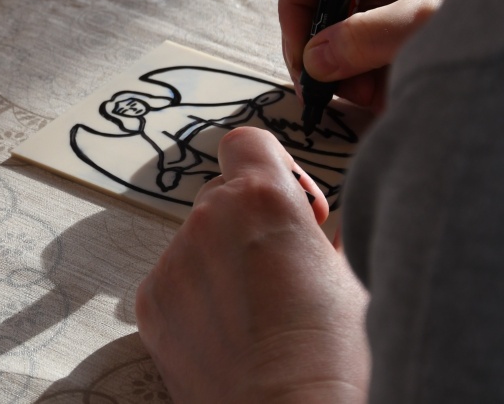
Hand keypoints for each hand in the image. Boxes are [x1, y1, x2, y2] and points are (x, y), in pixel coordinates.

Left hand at [135, 128, 368, 403]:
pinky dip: (197, 297)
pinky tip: (231, 335)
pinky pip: (175, 280)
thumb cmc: (336, 360)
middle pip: (222, 195)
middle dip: (251, 222)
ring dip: (223, 262)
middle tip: (285, 269)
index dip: (271, 166)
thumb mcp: (353, 279)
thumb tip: (313, 230)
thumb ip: (321, 236)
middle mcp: (208, 219)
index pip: (248, 143)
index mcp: (264, 200)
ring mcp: (173, 262)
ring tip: (260, 315)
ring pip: (197, 242)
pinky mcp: (150, 304)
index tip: (293, 201)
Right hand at [278, 0, 445, 110]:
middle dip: (321, 50)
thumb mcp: (428, 18)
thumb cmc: (501, 4)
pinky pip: (364, 63)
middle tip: (325, 88)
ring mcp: (389, 10)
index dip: (294, 3)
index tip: (299, 50)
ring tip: (369, 96)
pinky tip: (385, 97)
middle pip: (321, 7)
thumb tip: (315, 60)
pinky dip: (366, 85)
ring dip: (344, 74)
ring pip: (339, 40)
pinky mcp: (399, 43)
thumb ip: (369, 36)